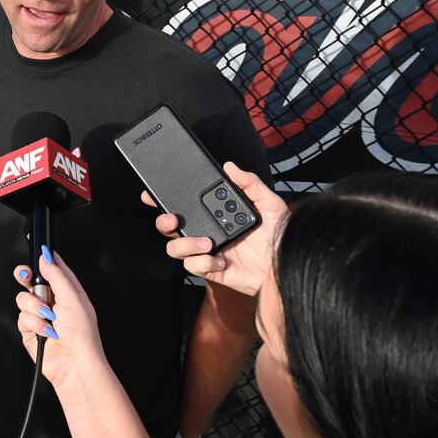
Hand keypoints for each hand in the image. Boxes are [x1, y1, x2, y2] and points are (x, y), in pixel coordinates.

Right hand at [13, 248, 106, 387]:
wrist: (73, 363)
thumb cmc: (82, 335)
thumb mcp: (72, 297)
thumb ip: (57, 275)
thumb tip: (46, 257)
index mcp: (68, 292)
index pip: (53, 269)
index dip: (44, 260)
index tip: (38, 252)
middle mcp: (53, 302)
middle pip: (32, 281)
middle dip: (26, 277)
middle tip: (25, 276)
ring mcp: (40, 316)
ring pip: (23, 298)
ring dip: (34, 307)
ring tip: (48, 317)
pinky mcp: (30, 329)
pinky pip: (21, 317)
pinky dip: (33, 323)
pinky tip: (45, 331)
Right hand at [145, 162, 286, 295]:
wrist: (286, 263)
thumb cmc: (280, 235)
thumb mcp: (268, 203)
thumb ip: (250, 183)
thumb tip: (230, 167)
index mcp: (215, 215)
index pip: (184, 207)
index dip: (163, 201)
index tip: (151, 194)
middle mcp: (207, 233)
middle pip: (170, 228)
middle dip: (164, 222)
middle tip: (174, 219)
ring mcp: (207, 253)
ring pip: (175, 249)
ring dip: (185, 244)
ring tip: (206, 243)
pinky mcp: (211, 270)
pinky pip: (193, 267)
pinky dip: (204, 263)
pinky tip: (222, 259)